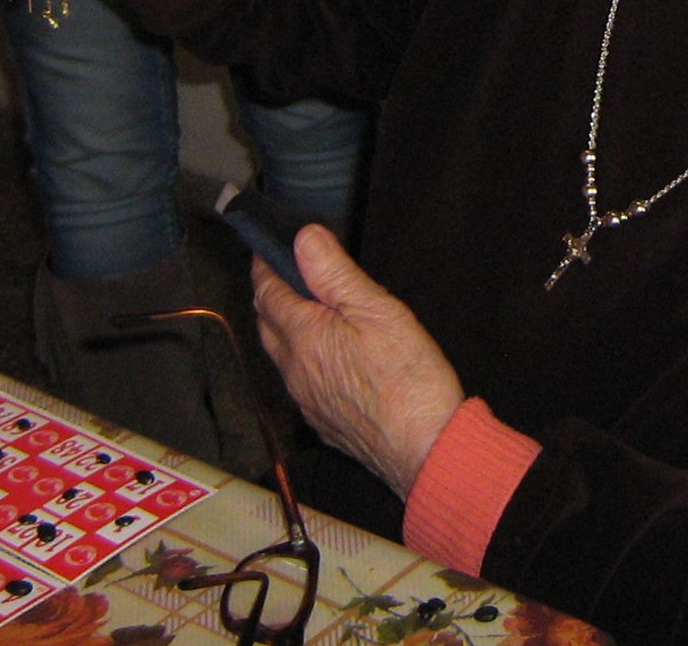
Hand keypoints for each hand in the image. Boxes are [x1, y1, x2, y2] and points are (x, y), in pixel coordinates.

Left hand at [253, 227, 464, 501]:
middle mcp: (294, 369)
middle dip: (268, 296)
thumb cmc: (406, 377)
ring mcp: (305, 400)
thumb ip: (334, 273)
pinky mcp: (321, 422)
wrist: (423, 448)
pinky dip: (299, 360)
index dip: (264, 266)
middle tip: (281, 274)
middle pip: (266, 325)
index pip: (267, 292)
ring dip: (281, 329)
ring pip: (280, 356)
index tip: (264, 249)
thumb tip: (303, 238)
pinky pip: (298, 383)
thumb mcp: (376, 309)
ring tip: (300, 310)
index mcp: (303, 335)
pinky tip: (322, 359)